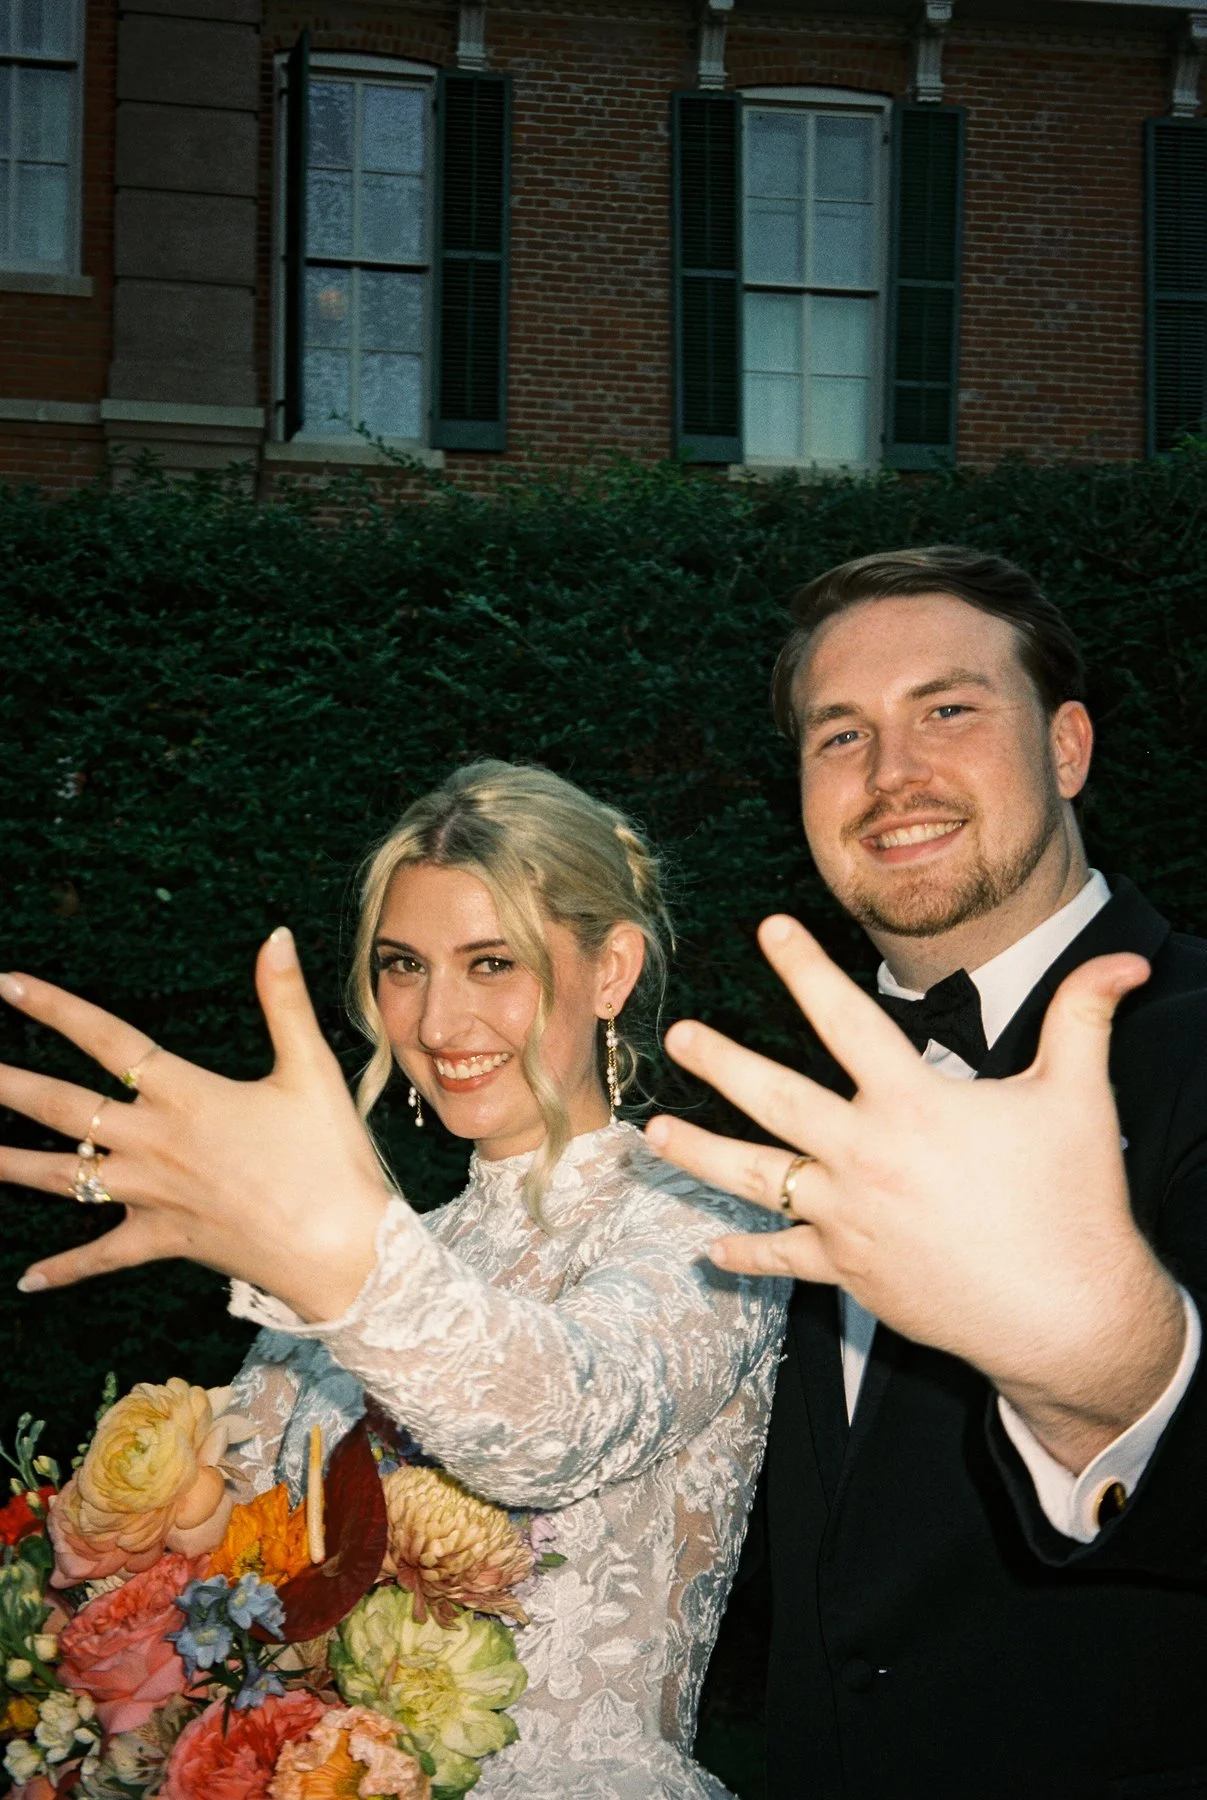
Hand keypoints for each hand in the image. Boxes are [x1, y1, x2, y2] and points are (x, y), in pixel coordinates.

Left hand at [0, 929, 389, 1320]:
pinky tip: (26, 1281)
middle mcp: (155, 1142)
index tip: (7, 984)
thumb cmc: (329, 1159)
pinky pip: (101, 1256)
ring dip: (9, 1164)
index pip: (108, 1039)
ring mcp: (151, 1194)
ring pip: (62, 1178)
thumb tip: (274, 937)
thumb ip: (285, 1000)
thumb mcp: (311, 1070)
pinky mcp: (162, 1239)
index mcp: (186, 1095)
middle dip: (6, 1085)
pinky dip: (64, 1269)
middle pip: (63, 1107)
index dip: (55, 1008)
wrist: (339, 1249)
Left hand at [645, 916, 1185, 1472]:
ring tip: (651, 1135)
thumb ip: (1085, 1018)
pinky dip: (747, 1255)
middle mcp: (867, 1157)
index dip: (806, 968)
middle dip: (721, 1062)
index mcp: (914, 1105)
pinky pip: (785, 1260)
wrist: (1070, 1315)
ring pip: (756, 1179)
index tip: (769, 928)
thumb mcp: (1079, 1097)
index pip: (848, 1019)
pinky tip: (710, 1250)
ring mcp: (851, 1219)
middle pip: (775, 1098)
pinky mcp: (850, 1274)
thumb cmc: (1074, 1201)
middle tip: (678, 1034)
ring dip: (700, 1153)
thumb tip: (1126, 960)